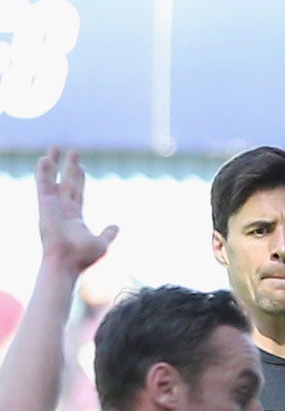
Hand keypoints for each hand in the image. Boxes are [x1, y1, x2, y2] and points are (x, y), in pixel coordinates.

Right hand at [35, 150, 116, 274]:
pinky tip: (45, 159)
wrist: (67, 262)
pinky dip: (44, 172)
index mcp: (74, 217)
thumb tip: (116, 226)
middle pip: (67, 183)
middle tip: (73, 151)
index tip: (81, 167)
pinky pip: (43, 184)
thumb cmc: (83, 257)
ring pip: (53, 179)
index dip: (79, 179)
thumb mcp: (101, 243)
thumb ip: (108, 233)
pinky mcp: (45, 204)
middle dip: (70, 167)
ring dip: (54, 164)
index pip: (77, 193)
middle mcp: (62, 209)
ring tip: (55, 148)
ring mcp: (52, 206)